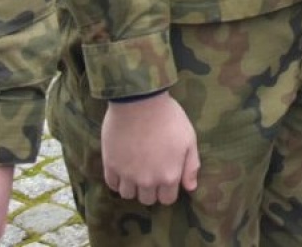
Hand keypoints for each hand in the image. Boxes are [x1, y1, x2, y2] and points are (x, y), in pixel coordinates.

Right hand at [101, 92, 199, 206]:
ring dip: (133, 187)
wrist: (140, 101)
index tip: (165, 178)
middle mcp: (147, 181)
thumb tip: (190, 188)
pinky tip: (122, 168)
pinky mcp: (110, 165)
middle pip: (147, 200)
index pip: (167, 199)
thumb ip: (191, 166)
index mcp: (168, 176)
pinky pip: (112, 184)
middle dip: (150, 190)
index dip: (167, 190)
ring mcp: (127, 175)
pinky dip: (117, 180)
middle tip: (150, 172)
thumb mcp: (189, 139)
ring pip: (128, 195)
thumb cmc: (169, 118)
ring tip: (135, 171)